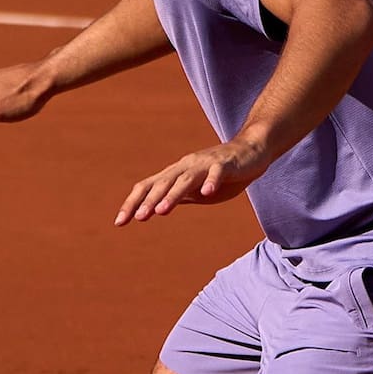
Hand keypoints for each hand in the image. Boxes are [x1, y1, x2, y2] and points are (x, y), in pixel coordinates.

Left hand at [115, 137, 270, 225]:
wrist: (253, 151)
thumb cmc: (224, 173)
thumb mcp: (198, 190)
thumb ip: (180, 196)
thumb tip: (157, 208)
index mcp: (177, 173)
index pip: (148, 186)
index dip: (133, 203)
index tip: (119, 222)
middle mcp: (186, 166)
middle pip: (163, 183)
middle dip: (149, 201)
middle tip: (137, 218)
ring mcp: (205, 163)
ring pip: (185, 179)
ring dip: (172, 195)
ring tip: (161, 211)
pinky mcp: (226, 164)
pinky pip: (217, 173)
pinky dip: (211, 182)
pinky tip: (207, 194)